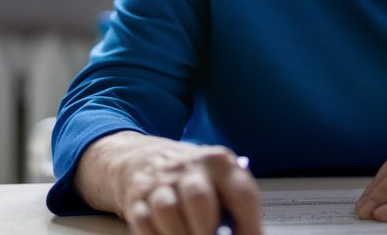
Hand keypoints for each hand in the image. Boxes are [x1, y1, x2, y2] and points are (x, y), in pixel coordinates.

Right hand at [74, 131, 262, 234]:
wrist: (147, 159)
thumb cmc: (193, 176)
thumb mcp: (218, 179)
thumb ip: (232, 205)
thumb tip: (244, 234)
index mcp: (219, 162)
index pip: (241, 193)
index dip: (249, 224)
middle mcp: (189, 167)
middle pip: (199, 197)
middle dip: (207, 229)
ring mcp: (160, 181)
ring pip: (168, 210)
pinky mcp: (137, 197)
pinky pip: (144, 222)